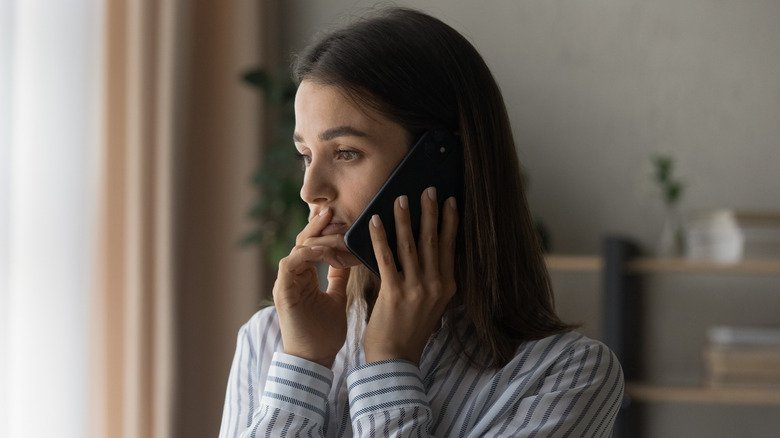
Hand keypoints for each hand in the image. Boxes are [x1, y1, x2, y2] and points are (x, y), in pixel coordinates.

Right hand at [272, 208, 357, 367]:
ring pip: (296, 249)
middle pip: (302, 241)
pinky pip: (290, 264)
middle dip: (317, 225)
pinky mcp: (283, 292)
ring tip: (332, 227)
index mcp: (304, 276)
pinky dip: (305, 255)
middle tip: (332, 209)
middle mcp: (293, 276)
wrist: (315, 359)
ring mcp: (286, 283)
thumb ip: (339, 277)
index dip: (325, 230)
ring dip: (314, 238)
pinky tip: (321, 250)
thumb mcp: (337, 298)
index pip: (312, 244)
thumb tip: (349, 258)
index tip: (342, 216)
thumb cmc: (325, 333)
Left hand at [363, 187, 458, 363]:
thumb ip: (431, 280)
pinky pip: (386, 258)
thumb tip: (426, 252)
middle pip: (433, 241)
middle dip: (431, 212)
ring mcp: (416, 289)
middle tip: (429, 189)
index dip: (450, 222)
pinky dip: (380, 237)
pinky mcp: (394, 292)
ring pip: (410, 245)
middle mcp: (435, 286)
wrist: (395, 359)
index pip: (450, 247)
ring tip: (401, 198)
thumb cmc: (409, 330)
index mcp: (446, 287)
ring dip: (405, 219)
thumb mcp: (431, 305)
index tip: (451, 201)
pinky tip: (375, 221)